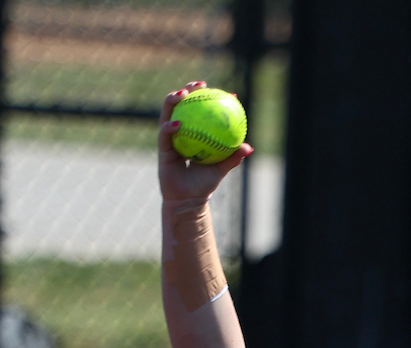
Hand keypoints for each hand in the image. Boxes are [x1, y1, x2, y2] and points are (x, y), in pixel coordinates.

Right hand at [158, 81, 251, 207]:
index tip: (225, 92)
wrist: (187, 201)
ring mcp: (169, 139)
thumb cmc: (204, 184)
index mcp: (194, 133)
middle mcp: (180, 132)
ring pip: (168, 114)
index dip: (211, 100)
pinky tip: (178, 123)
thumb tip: (248, 147)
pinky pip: (165, 135)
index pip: (202, 112)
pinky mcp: (162, 149)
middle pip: (182, 106)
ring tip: (182, 93)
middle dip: (188, 90)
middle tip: (199, 84)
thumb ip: (233, 157)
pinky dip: (170, 128)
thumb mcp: (220, 169)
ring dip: (173, 101)